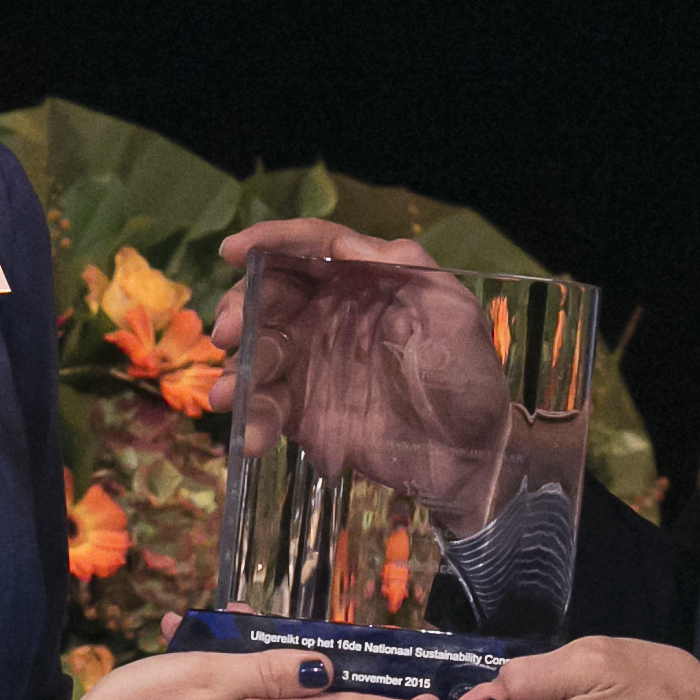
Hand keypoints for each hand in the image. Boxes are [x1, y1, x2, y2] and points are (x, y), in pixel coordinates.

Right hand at [212, 218, 511, 519]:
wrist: (473, 457)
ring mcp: (313, 364)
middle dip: (240, 308)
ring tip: (227, 396)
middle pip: (270, 297)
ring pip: (259, 352)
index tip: (234, 251)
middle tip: (228, 332)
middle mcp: (329, 316)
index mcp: (364, 282)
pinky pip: (267, 407)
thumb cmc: (469, 377)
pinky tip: (248, 437)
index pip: (311, 249)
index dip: (270, 242)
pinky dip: (252, 419)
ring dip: (236, 370)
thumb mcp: (453, 314)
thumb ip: (406, 270)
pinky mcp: (305, 411)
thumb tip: (342, 242)